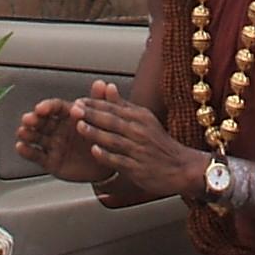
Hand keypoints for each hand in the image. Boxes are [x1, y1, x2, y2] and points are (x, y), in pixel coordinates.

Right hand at [13, 97, 103, 184]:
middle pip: (43, 121)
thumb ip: (102, 102)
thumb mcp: (106, 121)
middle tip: (28, 119)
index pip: (56, 107)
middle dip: (34, 119)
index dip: (47, 106)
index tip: (41, 107)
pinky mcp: (51, 161)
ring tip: (22, 132)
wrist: (110, 166)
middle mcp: (59, 129)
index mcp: (70, 116)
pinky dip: (27, 151)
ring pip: (37, 137)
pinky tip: (21, 147)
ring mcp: (54, 145)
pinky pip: (37, 156)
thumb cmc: (106, 140)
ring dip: (27, 133)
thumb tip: (103, 84)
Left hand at [70, 93, 203, 199]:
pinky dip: (107, 155)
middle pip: (112, 120)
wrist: (181, 167)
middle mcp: (140, 131)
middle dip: (92, 114)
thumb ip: (123, 105)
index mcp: (140, 117)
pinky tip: (94, 151)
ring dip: (96, 132)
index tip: (78, 100)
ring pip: (114, 139)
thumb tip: (108, 87)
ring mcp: (139, 150)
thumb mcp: (144, 119)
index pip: (113, 107)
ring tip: (79, 126)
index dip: (94, 103)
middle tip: (74, 109)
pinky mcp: (138, 168)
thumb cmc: (159, 144)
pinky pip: (120, 160)